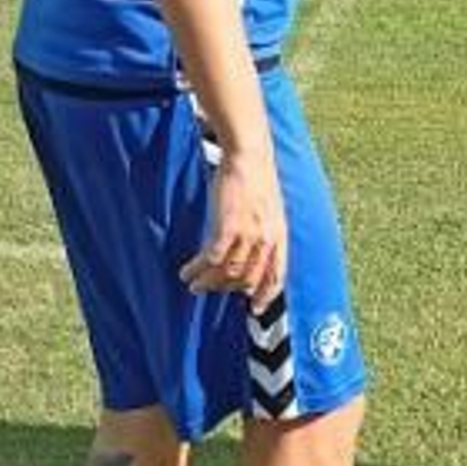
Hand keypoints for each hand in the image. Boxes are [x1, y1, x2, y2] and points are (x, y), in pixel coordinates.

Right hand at [180, 149, 287, 303]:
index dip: (266, 295)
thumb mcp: (270, 210)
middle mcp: (266, 240)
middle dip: (226, 289)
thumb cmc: (256, 179)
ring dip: (207, 282)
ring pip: (227, 273)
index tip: (254, 309)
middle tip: (208, 290)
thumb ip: (266, 232)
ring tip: (192, 283)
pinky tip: (186, 271)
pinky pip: (211, 259)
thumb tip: (254, 250)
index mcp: (279, 236)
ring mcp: (248, 235)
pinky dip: (197, 269)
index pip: (277, 275)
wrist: (249, 156)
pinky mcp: (228, 227)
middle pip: (248, 279)